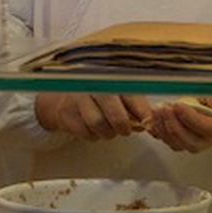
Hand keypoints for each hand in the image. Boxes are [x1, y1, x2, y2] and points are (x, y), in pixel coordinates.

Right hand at [33, 92, 156, 141]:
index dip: (143, 112)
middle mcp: (94, 84)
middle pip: (116, 114)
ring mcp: (78, 97)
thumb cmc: (96, 95)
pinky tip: (93, 128)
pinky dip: (93, 135)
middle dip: (124, 127)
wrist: (61, 94)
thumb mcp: (116, 92)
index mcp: (111, 77)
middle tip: (125, 130)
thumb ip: (133, 103)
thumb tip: (149, 121)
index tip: (148, 121)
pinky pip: (85, 132)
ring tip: (109, 130)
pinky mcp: (66, 112)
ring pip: (99, 124)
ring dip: (108, 133)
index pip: (132, 95)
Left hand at [144, 96, 211, 153]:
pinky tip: (154, 118)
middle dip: (174, 126)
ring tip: (157, 109)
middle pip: (193, 143)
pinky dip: (160, 132)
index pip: (211, 129)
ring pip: (179, 144)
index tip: (179, 105)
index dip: (192, 119)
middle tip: (165, 108)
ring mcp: (199, 140)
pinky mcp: (186, 138)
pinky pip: (171, 142)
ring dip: (164, 128)